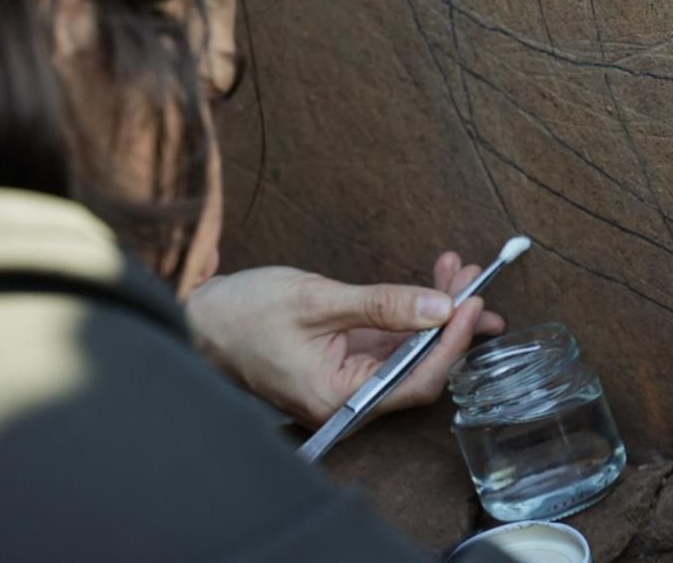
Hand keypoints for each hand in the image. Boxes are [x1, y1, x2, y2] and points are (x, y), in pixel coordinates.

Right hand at [186, 252, 506, 425]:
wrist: (198, 321)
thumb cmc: (243, 314)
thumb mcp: (318, 300)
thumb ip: (382, 305)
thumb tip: (440, 305)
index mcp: (339, 398)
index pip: (417, 380)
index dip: (452, 342)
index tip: (473, 302)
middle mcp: (349, 399)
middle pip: (421, 367)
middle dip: (452, 321)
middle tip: (474, 279)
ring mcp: (349, 381)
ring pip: (411, 351)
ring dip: (437, 311)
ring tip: (458, 273)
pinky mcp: (346, 363)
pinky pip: (391, 343)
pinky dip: (413, 313)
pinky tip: (430, 284)